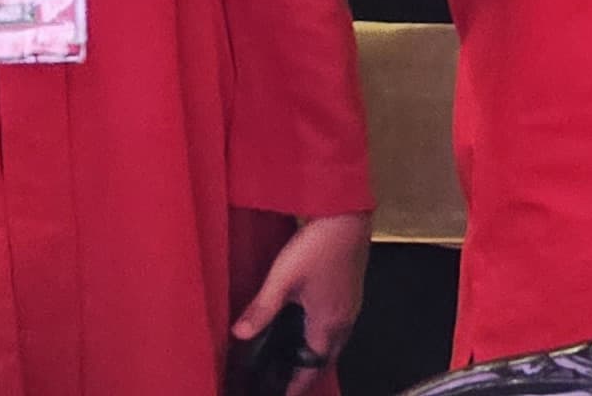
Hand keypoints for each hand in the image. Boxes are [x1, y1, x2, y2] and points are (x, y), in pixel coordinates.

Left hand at [233, 212, 369, 385]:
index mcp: (329, 323)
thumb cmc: (319, 244)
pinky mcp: (351, 289)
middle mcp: (345, 319)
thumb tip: (240, 334)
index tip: (285, 393)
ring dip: (316, 352)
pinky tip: (309, 320)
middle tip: (288, 380)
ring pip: (334, 341)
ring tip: (295, 356)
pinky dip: (322, 332)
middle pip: (327, 358)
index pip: (313, 368)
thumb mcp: (283, 278)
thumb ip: (261, 309)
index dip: (298, 384)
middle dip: (308, 372)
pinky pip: (338, 323)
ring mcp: (351, 304)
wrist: (347, 214)